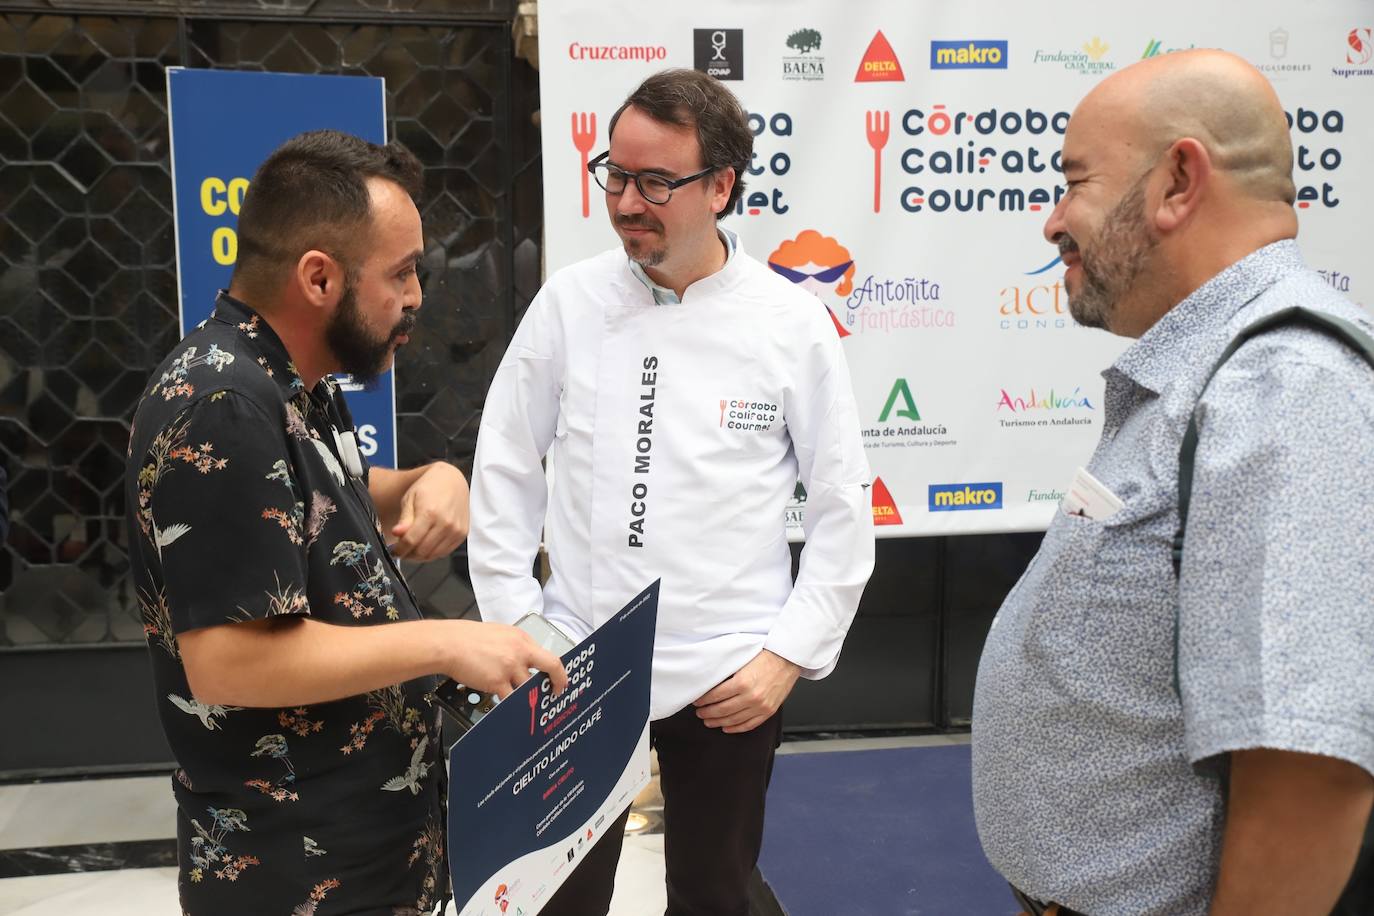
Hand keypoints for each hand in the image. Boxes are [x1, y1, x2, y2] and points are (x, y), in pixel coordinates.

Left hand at [391, 463, 468, 561]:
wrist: (452, 480)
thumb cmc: (429, 487)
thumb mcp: (410, 498)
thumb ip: (404, 519)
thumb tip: (397, 534)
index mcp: (430, 512)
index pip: (411, 540)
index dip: (399, 549)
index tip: (394, 551)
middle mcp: (446, 523)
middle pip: (422, 551)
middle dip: (408, 554)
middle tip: (401, 551)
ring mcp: (456, 530)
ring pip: (433, 555)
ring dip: (419, 556)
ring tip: (412, 549)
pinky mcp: (462, 534)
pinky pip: (444, 552)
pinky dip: (433, 553)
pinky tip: (425, 545)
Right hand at [444, 620, 567, 698]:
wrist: (449, 644)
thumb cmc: (468, 638)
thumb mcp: (499, 634)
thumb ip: (515, 646)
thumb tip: (524, 660)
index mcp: (522, 639)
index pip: (548, 655)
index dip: (557, 670)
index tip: (559, 680)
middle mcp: (520, 651)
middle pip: (550, 667)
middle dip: (558, 682)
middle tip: (556, 693)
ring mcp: (510, 667)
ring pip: (528, 687)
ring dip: (526, 697)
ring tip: (525, 704)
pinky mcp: (498, 681)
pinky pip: (511, 699)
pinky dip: (511, 706)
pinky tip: (511, 710)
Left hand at [693, 649, 799, 733]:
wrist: (787, 659)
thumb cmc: (767, 656)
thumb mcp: (743, 661)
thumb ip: (729, 674)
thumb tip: (711, 684)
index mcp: (742, 682)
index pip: (715, 696)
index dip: (703, 700)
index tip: (697, 701)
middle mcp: (751, 696)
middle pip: (722, 710)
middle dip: (707, 713)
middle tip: (700, 712)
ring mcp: (761, 706)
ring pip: (733, 720)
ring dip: (718, 722)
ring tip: (709, 721)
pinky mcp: (768, 711)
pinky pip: (749, 725)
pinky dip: (736, 728)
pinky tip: (726, 728)